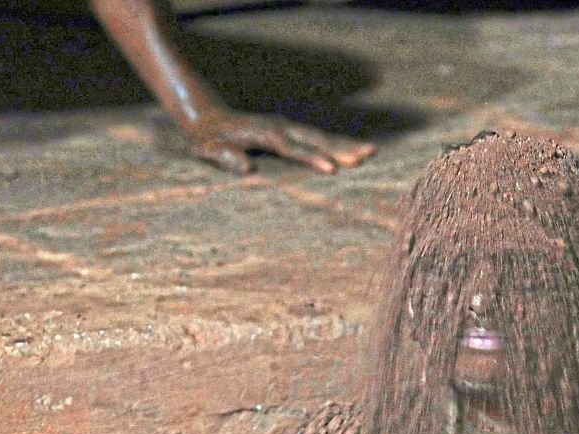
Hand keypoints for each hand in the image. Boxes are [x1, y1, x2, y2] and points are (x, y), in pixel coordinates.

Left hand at [186, 109, 375, 174]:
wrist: (208, 119)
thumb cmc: (208, 139)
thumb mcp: (209, 150)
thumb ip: (225, 158)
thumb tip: (247, 168)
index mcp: (265, 135)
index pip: (294, 149)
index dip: (313, 159)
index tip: (332, 169)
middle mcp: (280, 127)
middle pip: (315, 138)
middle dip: (342, 148)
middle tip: (367, 156)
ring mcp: (286, 127)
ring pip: (320, 136)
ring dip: (345, 145)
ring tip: (371, 152)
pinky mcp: (289, 131)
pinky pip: (315, 138)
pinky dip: (335, 144)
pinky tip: (352, 151)